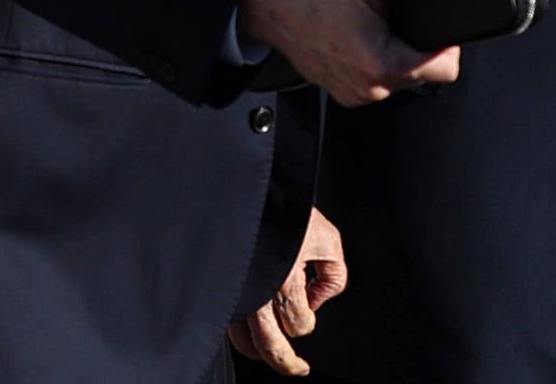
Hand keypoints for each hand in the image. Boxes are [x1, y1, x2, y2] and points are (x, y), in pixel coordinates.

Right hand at [226, 207, 346, 375]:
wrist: (248, 189)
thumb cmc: (285, 209)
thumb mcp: (326, 237)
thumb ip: (334, 273)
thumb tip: (320, 298)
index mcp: (283, 282)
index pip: (299, 325)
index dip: (309, 318)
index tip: (311, 301)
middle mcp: (255, 295)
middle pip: (269, 348)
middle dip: (285, 362)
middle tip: (298, 369)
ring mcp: (235, 293)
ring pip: (242, 341)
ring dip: (258, 351)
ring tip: (273, 354)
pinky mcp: (221, 287)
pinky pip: (227, 320)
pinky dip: (240, 330)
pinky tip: (251, 330)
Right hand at [240, 0, 460, 106]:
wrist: (274, 8)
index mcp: (382, 63)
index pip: (444, 70)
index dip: (449, 46)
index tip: (440, 28)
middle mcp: (371, 88)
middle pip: (424, 74)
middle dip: (420, 47)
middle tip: (399, 19)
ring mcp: (357, 95)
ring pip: (401, 79)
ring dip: (398, 56)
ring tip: (376, 29)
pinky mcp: (346, 94)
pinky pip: (379, 83)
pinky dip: (378, 65)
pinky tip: (362, 41)